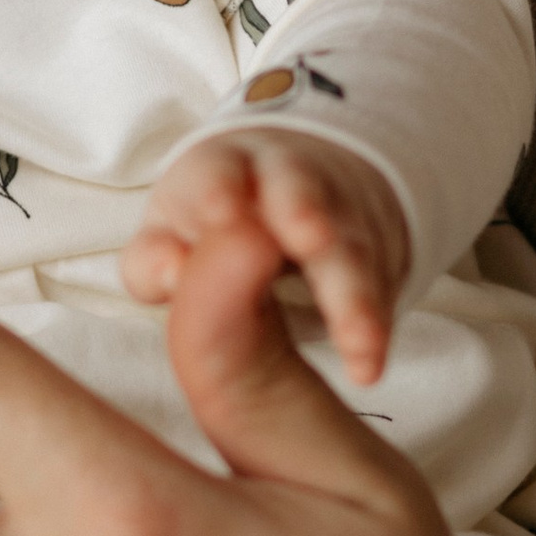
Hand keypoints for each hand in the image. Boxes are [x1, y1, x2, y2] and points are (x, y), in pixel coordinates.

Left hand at [125, 129, 408, 384]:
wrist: (297, 190)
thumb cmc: (214, 223)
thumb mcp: (170, 235)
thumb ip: (154, 261)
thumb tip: (172, 274)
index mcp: (223, 169)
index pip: (219, 170)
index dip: (220, 187)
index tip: (221, 211)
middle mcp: (288, 182)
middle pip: (299, 195)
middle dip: (305, 212)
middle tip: (311, 238)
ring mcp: (340, 214)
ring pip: (350, 249)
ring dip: (355, 295)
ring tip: (357, 342)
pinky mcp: (376, 253)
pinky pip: (381, 287)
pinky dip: (376, 325)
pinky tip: (369, 366)